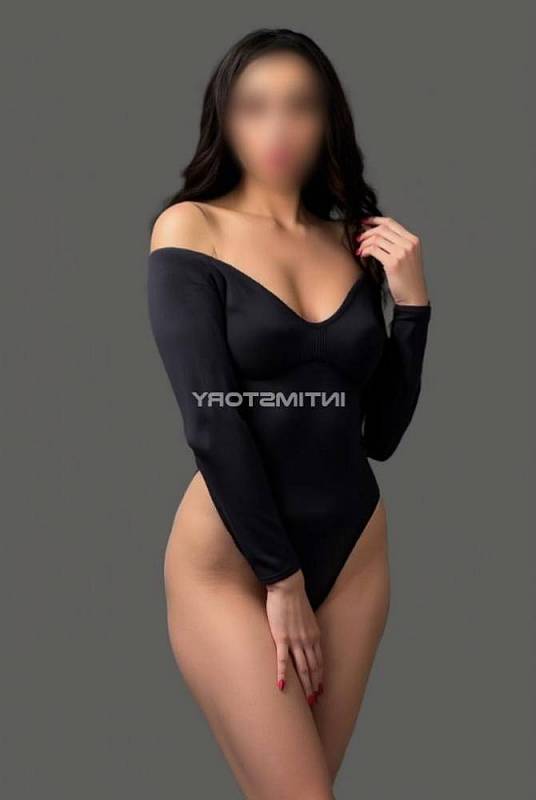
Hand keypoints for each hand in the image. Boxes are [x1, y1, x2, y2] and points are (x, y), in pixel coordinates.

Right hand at [265, 570, 323, 705]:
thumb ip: (306, 628)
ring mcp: (295, 641)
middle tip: (315, 700)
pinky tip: (282, 686)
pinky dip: (283, 674)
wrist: (288, 587)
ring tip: (306, 700)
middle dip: (314, 685)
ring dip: (305, 685)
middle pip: (313, 668)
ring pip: (302, 668)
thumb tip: (303, 636)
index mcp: (314, 635)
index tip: (321, 688)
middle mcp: (308, 641)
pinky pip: (283, 660)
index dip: (320, 676)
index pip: (319, 660)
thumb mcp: (306, 616)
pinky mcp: (281, 638)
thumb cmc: (294, 598)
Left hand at [355, 216, 429, 305]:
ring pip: (376, 238)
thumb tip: (375, 233)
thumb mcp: (408, 257)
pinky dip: (365, 250)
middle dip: (367, 232)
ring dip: (364, 243)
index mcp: (413, 240)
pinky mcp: (393, 262)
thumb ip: (397, 244)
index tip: (363, 221)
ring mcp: (402, 252)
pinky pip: (374, 249)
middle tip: (358, 238)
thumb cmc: (408, 278)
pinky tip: (362, 255)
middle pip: (382, 229)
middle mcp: (408, 244)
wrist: (414, 295)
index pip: (391, 222)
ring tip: (359, 249)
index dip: (375, 220)